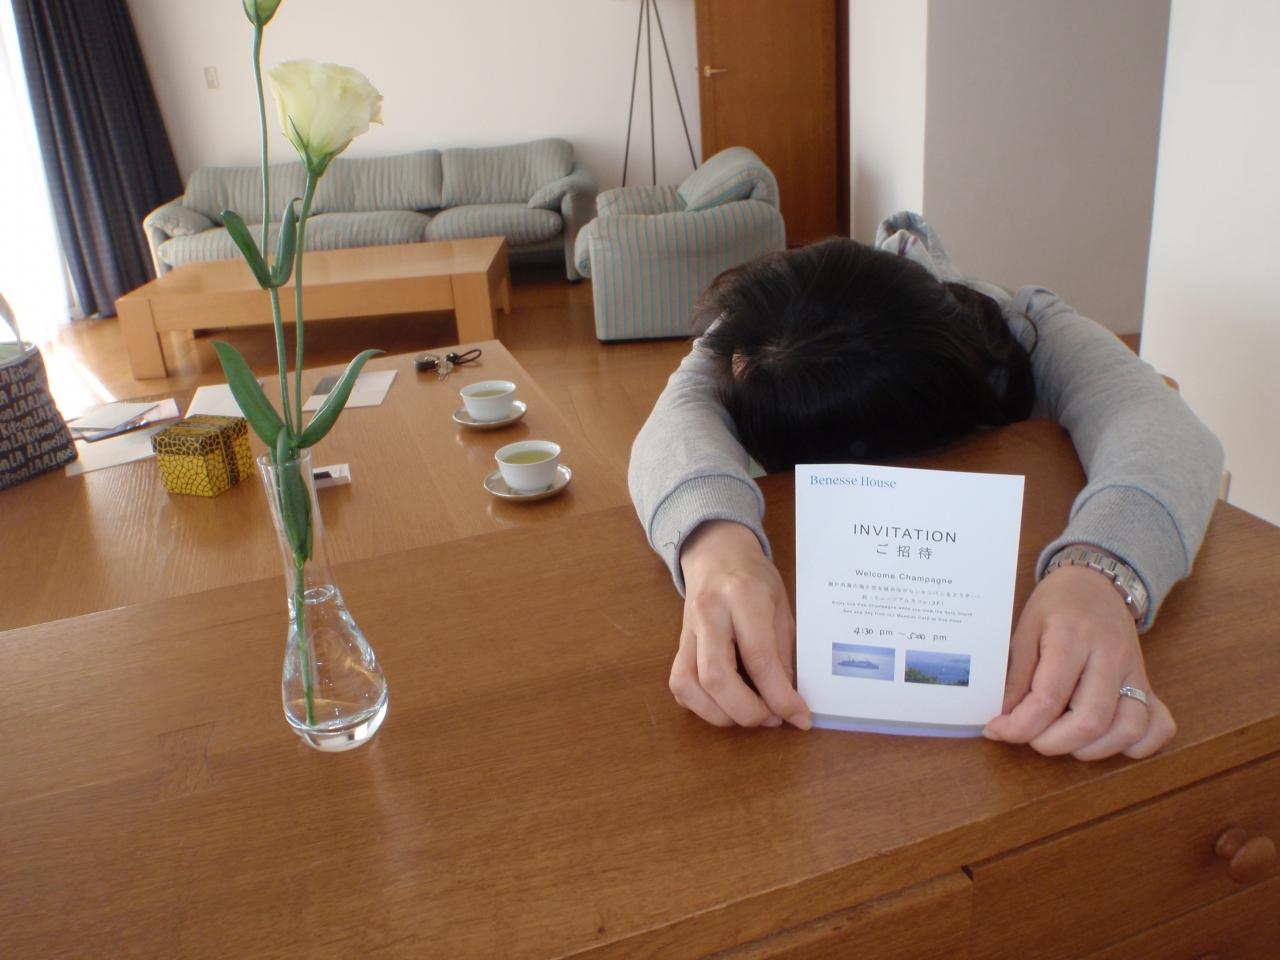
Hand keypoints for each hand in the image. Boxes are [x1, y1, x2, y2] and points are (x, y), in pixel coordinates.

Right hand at [672, 520, 811, 728]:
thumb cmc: (755, 578)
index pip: (758, 657)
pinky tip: (724, 704)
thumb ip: (782, 652)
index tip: (799, 717)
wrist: (716, 552)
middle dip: (747, 711)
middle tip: (771, 719)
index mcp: (744, 597)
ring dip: (719, 714)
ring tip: (748, 715)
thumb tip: (788, 702)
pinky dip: (700, 705)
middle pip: (716, 676)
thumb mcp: (781, 606)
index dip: (779, 696)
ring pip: (688, 684)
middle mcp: (710, 613)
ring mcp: (687, 629)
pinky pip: (679, 683)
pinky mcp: (677, 643)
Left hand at [984, 563, 1174, 759]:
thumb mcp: (1025, 628)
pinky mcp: (1149, 683)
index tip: (998, 730)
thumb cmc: (1055, 605)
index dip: (1020, 725)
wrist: (1097, 582)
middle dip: (1053, 742)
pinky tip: (1106, 739)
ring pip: (1129, 728)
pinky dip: (1137, 745)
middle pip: (1091, 720)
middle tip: (1030, 736)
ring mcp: (1135, 671)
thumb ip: (1016, 676)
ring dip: (1092, 749)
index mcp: (1072, 636)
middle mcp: (1110, 656)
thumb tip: (1003, 719)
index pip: (1050, 697)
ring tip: (1064, 738)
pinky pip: (1159, 726)